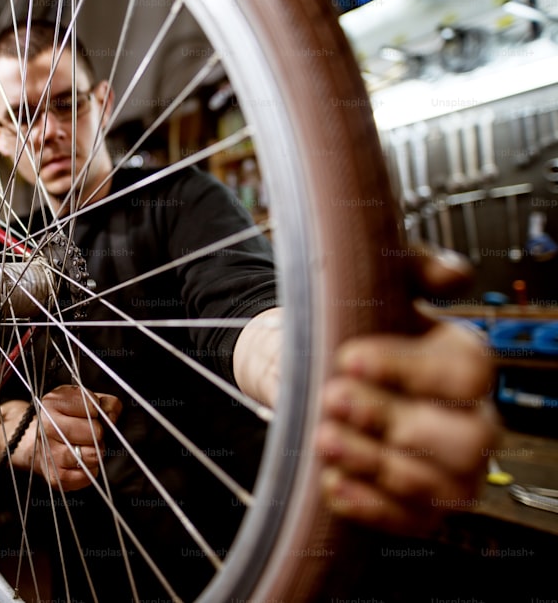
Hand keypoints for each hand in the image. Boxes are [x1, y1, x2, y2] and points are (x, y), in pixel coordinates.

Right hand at [8, 385, 121, 490]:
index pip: (91, 406)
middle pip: (93, 431)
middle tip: (91, 434)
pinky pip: (87, 475)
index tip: (91, 415)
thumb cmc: (70, 420)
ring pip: (92, 455)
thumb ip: (107, 404)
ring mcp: (49, 452)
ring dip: (96, 452)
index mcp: (53, 402)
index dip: (97, 412)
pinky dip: (91, 470)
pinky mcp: (55, 476)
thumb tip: (110, 418)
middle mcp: (47, 426)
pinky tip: (82, 462)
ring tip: (87, 447)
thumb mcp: (88, 402)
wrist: (42, 443)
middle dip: (99, 433)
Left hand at [315, 247, 498, 534]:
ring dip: (374, 461)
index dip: (410, 370)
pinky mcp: (421, 508)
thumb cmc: (354, 327)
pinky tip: (330, 481)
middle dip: (392, 419)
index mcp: (467, 363)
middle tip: (331, 398)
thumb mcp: (379, 285)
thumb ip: (415, 268)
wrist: (316, 368)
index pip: (469, 374)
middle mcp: (473, 420)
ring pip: (439, 484)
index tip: (349, 358)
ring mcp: (452, 470)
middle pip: (466, 439)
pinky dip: (368, 506)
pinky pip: (410, 521)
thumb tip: (452, 275)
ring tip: (323, 437)